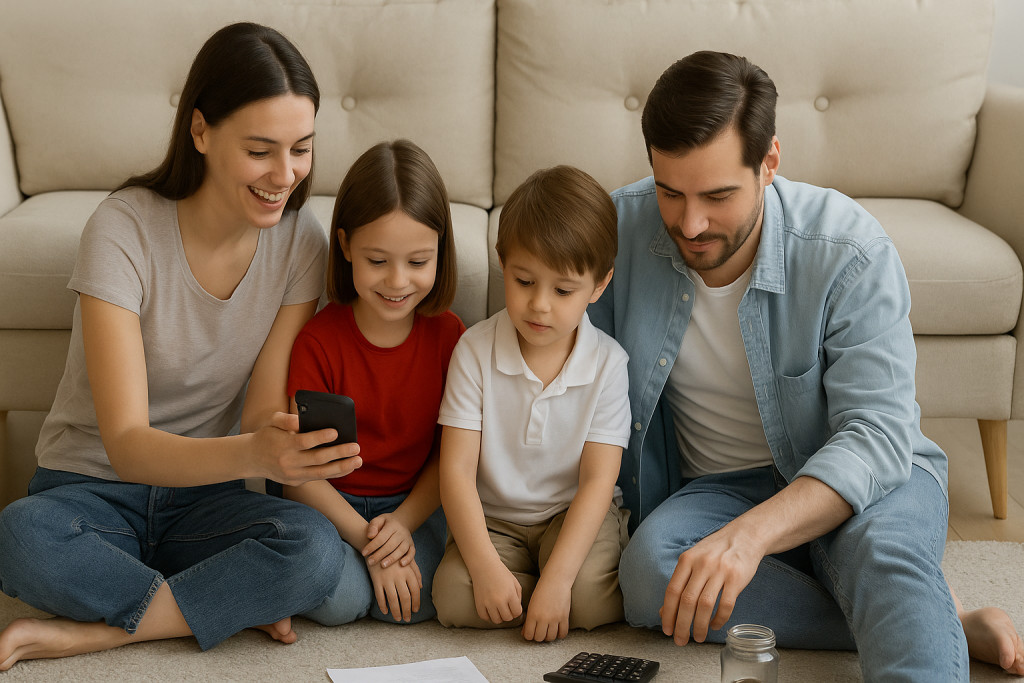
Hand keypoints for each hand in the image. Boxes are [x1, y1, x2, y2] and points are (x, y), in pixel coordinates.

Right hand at [252, 412, 360, 485]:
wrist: (252, 459)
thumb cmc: (267, 436)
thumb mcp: (272, 422)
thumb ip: (286, 419)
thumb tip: (300, 421)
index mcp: (283, 445)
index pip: (304, 442)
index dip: (320, 437)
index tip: (335, 432)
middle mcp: (288, 462)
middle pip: (317, 459)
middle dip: (338, 454)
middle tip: (356, 447)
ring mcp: (293, 475)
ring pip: (321, 473)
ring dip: (342, 467)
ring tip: (358, 460)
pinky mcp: (297, 481)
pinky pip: (319, 478)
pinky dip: (335, 473)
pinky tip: (348, 467)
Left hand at [363, 513, 414, 567]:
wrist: (401, 522)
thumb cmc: (386, 523)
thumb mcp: (378, 520)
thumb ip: (373, 526)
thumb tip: (370, 536)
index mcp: (392, 525)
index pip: (381, 537)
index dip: (372, 546)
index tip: (364, 553)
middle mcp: (401, 532)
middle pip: (391, 545)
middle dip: (380, 554)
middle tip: (370, 561)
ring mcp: (407, 539)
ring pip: (401, 550)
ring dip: (392, 558)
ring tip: (382, 565)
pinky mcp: (411, 545)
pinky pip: (412, 553)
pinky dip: (408, 559)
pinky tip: (401, 564)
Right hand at [368, 557, 422, 621]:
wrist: (377, 546)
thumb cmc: (394, 554)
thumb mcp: (407, 561)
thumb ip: (415, 573)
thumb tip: (421, 587)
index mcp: (408, 572)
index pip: (415, 591)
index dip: (416, 602)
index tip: (416, 610)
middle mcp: (399, 576)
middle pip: (405, 598)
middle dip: (407, 610)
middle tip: (407, 618)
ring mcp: (387, 579)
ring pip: (393, 600)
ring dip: (396, 612)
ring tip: (398, 618)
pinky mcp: (377, 581)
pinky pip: (380, 597)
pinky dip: (383, 606)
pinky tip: (385, 611)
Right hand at [471, 560, 522, 624]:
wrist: (484, 566)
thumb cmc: (501, 573)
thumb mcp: (515, 583)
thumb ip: (519, 597)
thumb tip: (518, 611)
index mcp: (510, 594)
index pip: (517, 612)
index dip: (517, 611)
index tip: (514, 607)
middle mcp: (499, 600)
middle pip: (507, 618)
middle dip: (509, 614)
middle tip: (507, 608)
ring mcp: (488, 603)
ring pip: (496, 620)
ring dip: (499, 616)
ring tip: (499, 610)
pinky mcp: (479, 603)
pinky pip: (485, 618)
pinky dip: (488, 616)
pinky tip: (490, 609)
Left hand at [522, 575, 570, 641]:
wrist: (556, 581)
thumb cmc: (542, 590)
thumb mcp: (531, 604)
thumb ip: (528, 620)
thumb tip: (525, 633)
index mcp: (533, 614)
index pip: (528, 635)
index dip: (528, 636)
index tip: (530, 634)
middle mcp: (543, 618)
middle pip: (539, 638)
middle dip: (537, 637)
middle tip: (538, 632)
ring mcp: (555, 618)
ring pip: (550, 638)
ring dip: (548, 637)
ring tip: (547, 632)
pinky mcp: (564, 617)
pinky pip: (563, 633)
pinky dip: (559, 635)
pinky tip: (557, 631)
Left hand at [660, 523, 763, 644]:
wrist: (744, 536)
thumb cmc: (716, 551)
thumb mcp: (693, 560)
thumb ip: (680, 583)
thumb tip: (664, 610)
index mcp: (686, 560)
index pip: (672, 591)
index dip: (668, 613)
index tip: (667, 629)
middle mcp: (701, 564)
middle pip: (687, 601)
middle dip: (682, 625)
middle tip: (681, 640)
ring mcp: (720, 571)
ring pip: (705, 605)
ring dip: (699, 626)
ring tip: (698, 637)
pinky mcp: (737, 578)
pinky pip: (726, 605)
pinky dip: (719, 619)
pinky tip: (715, 625)